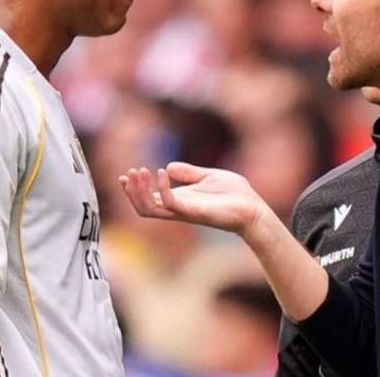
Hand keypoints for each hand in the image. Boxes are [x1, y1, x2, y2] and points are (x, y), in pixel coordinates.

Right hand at [119, 162, 267, 236]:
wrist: (253, 207)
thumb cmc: (234, 194)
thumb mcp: (208, 176)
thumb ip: (188, 173)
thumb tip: (168, 166)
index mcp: (180, 201)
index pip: (150, 200)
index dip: (135, 189)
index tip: (126, 174)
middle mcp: (179, 210)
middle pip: (145, 207)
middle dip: (133, 191)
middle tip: (130, 173)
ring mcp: (185, 212)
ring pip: (151, 210)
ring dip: (140, 192)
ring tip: (139, 172)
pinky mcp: (194, 212)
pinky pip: (170, 204)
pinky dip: (162, 188)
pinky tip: (162, 171)